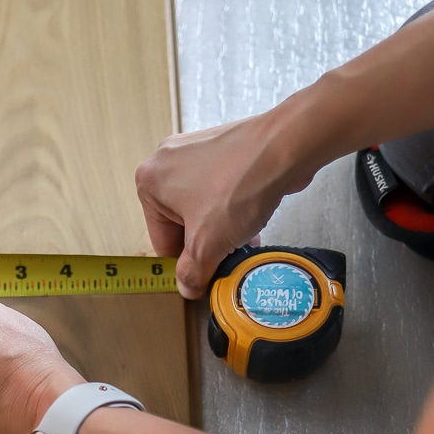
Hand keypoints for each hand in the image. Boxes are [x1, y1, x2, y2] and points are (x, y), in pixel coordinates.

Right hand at [135, 108, 314, 297]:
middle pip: (180, 222)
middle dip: (206, 243)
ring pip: (201, 207)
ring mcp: (193, 150)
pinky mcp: (220, 147)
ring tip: (244, 240)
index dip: (185, 263)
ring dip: (220, 229)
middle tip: (229, 255)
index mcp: (149, 182)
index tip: (205, 274)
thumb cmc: (239, 186)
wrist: (284, 148)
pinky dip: (231, 207)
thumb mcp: (208, 245)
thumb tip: (187, 286)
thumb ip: (192, 272)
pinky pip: (218, 188)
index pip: (162, 240)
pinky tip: (251, 219)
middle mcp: (165, 161)